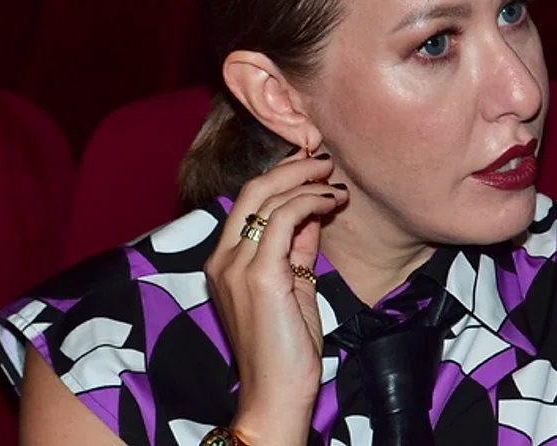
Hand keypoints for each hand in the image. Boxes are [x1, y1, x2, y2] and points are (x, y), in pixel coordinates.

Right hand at [203, 149, 348, 444]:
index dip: (280, 177)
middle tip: (325, 162)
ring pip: (268, 199)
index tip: (311, 167)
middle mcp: (222, 259)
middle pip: (252, 191)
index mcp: (223, 262)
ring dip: (306, 182)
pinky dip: (311, 202)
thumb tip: (312, 214)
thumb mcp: (293, 288)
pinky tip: (333, 202)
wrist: (276, 394)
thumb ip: (297, 250)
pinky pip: (285, 219)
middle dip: (291, 169)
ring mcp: (236, 266)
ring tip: (335, 181)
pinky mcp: (259, 275)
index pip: (247, 203)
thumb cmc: (286, 350)